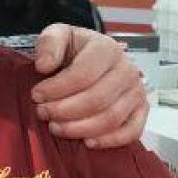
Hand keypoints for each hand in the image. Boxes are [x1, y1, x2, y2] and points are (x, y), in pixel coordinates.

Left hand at [29, 24, 147, 148]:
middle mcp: (127, 70)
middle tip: (43, 113)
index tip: (36, 95)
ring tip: (56, 127)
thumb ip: (48, 43)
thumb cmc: (75, 48)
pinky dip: (108, 140)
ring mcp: (137, 91)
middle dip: (64, 111)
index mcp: (107, 48)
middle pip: (96, 100)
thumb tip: (43, 65)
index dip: (56, 89)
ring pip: (110, 119)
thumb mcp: (59, 35)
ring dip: (79, 128)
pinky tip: (87, 142)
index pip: (82, 75)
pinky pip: (131, 132)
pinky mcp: (141, 110)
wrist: (93, 55)